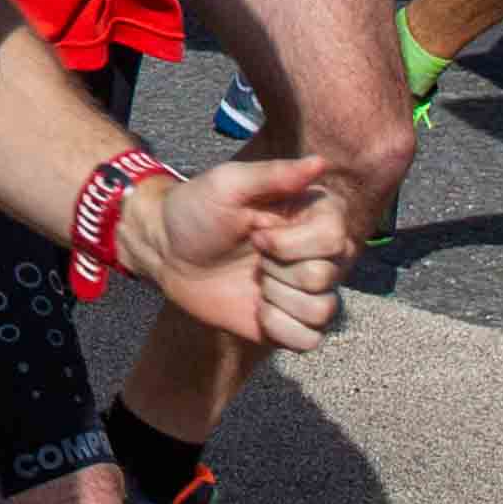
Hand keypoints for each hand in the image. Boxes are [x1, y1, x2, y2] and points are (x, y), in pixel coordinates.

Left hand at [119, 154, 350, 351]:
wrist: (167, 251)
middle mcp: (318, 254)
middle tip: (252, 256)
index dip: (290, 245)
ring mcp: (305, 291)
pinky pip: (309, 341)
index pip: (335, 239)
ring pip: (322, 312)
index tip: (255, 235)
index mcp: (312, 217)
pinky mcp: (291, 322)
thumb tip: (320, 162)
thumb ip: (274, 174)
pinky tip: (257, 310)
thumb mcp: (228, 183)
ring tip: (254, 283)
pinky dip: (279, 329)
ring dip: (277, 301)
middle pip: (325, 278)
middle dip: (277, 270)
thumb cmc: (196, 209)